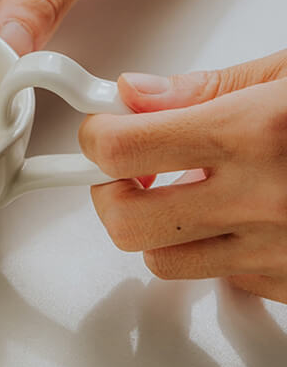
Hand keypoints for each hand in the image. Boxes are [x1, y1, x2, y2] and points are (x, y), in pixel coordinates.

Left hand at [81, 49, 286, 303]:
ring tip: (191, 196)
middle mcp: (265, 199)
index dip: (98, 137)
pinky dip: (218, 250)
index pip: (123, 149)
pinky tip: (247, 219)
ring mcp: (278, 251)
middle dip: (112, 196)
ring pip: (162, 261)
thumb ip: (209, 88)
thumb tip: (138, 95)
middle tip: (127, 175)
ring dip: (161, 229)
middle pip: (126, 223)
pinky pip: (222, 278)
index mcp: (259, 132)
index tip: (102, 131)